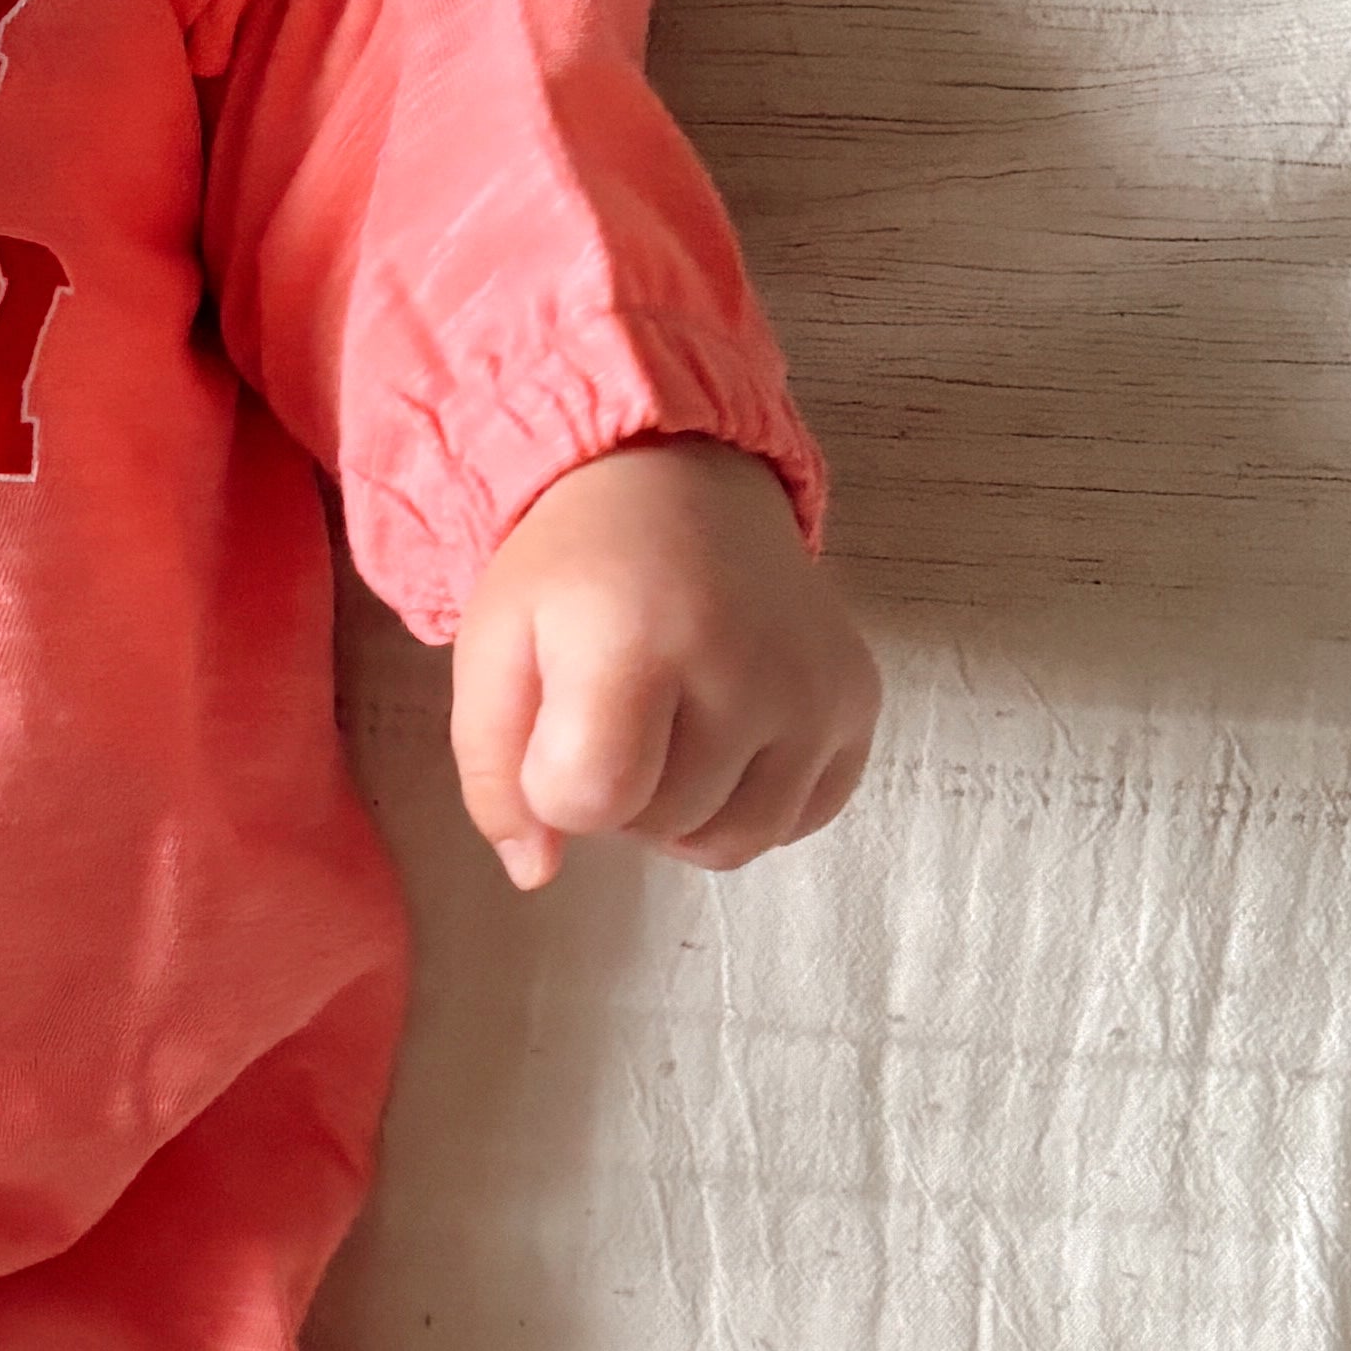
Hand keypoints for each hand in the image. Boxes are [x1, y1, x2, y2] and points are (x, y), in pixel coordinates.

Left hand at [448, 440, 877, 891]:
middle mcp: (744, 665)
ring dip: (682, 811)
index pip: (589, 802)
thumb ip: (493, 773)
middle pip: (659, 825)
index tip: (552, 725)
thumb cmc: (571, 570)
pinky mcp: (857, 700)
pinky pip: (797, 819)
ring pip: (734, 841)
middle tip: (613, 707)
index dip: (551, 786)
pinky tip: (724, 731)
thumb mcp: (492, 650)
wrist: (677, 478)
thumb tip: (535, 871)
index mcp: (637, 640)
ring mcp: (813, 688)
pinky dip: (750, 799)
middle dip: (618, 791)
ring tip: (665, 727)